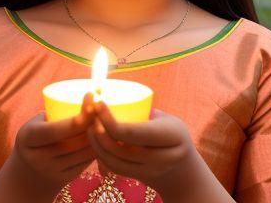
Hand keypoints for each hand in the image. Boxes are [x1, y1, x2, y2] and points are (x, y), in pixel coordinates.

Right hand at [14, 92, 97, 194]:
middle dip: (92, 124)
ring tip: (106, 118)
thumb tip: (90, 96)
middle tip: (102, 106)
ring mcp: (51, 171)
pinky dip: (97, 147)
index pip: (54, 130)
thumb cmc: (37, 137)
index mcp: (28, 138)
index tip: (90, 101)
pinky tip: (104, 135)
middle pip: (73, 141)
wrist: (27, 175)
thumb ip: (55, 113)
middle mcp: (37, 158)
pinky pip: (86, 162)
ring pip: (83, 152)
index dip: (75, 120)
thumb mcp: (36, 123)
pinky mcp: (65, 179)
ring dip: (98, 136)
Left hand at [86, 100, 203, 196]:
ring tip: (88, 126)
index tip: (98, 104)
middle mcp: (163, 157)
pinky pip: (115, 169)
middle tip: (89, 114)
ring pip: (115, 161)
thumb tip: (113, 91)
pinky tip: (95, 141)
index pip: (133, 132)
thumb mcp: (165, 118)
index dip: (110, 121)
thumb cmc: (170, 131)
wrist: (182, 169)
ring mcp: (152, 172)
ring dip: (97, 145)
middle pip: (121, 149)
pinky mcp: (140, 178)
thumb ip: (143, 109)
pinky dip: (102, 155)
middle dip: (100, 132)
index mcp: (172, 136)